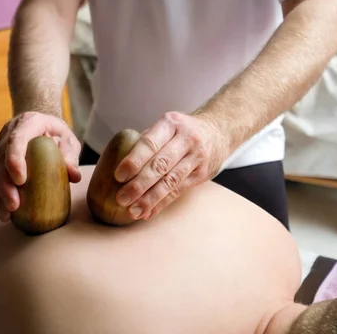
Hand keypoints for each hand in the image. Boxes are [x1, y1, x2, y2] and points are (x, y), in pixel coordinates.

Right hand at [0, 111, 81, 221]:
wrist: (42, 124)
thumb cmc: (57, 133)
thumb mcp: (68, 140)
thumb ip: (70, 155)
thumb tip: (74, 176)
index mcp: (28, 123)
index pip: (16, 139)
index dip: (15, 159)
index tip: (20, 180)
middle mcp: (9, 133)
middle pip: (2, 158)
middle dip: (6, 184)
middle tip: (14, 204)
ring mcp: (1, 147)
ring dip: (0, 194)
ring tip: (7, 214)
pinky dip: (0, 197)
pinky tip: (5, 215)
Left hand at [113, 111, 230, 220]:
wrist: (219, 131)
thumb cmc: (182, 130)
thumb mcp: (167, 125)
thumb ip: (147, 141)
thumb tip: (116, 161)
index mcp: (171, 123)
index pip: (150, 144)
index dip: (134, 161)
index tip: (118, 176)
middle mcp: (186, 139)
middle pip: (160, 165)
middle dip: (139, 184)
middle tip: (121, 199)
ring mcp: (196, 157)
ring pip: (170, 181)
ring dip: (150, 199)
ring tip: (133, 211)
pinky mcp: (202, 174)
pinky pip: (179, 191)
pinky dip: (162, 203)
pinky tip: (148, 212)